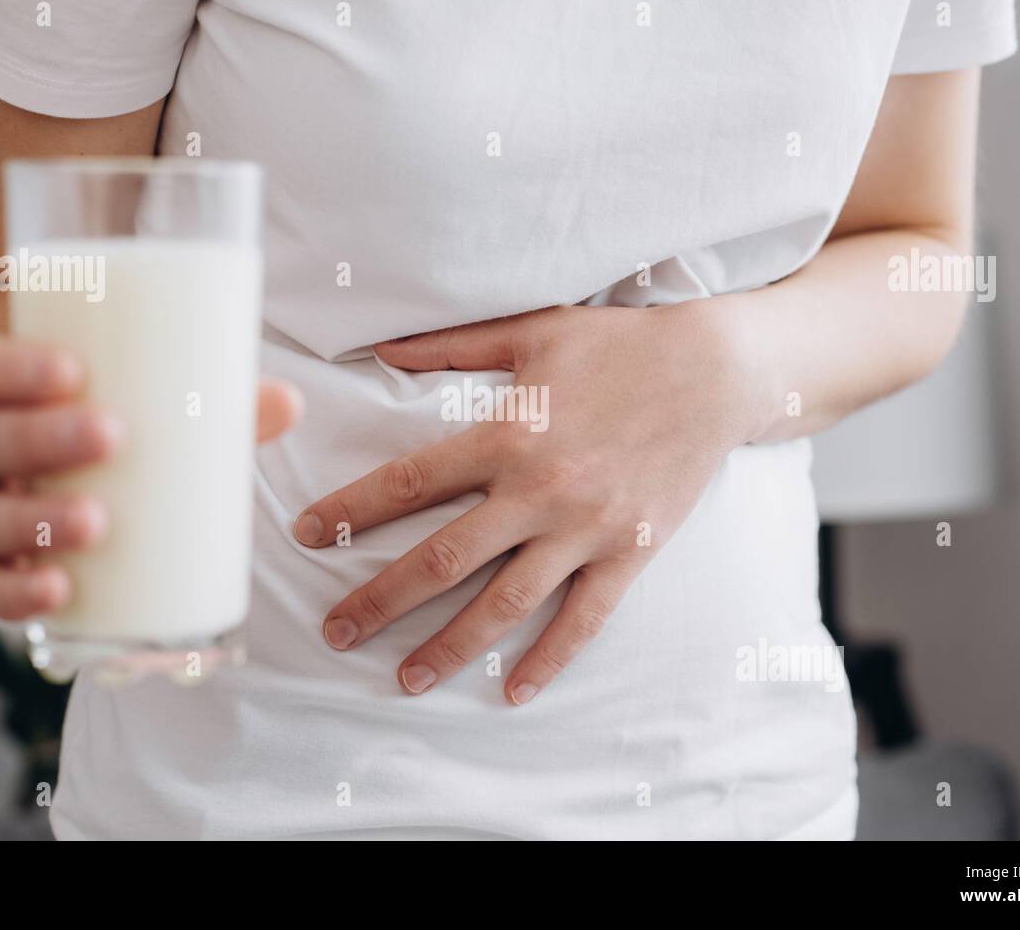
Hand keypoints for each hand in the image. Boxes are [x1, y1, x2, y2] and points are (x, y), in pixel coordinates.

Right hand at [0, 335, 300, 620]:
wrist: (55, 484)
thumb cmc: (105, 433)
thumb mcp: (146, 411)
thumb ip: (210, 403)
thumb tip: (289, 402)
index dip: (15, 368)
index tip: (75, 370)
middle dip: (38, 439)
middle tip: (111, 437)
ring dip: (29, 521)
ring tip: (97, 521)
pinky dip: (12, 592)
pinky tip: (56, 591)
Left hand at [294, 299, 770, 703]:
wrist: (716, 371)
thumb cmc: (619, 345)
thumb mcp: (533, 329)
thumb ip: (451, 348)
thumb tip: (380, 348)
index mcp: (506, 435)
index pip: (410, 483)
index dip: (349, 510)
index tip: (303, 535)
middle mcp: (539, 491)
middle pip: (444, 559)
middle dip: (381, 600)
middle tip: (334, 632)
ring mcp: (586, 530)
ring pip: (505, 603)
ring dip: (450, 646)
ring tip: (405, 679)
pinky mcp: (629, 553)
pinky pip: (584, 619)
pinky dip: (549, 659)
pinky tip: (512, 691)